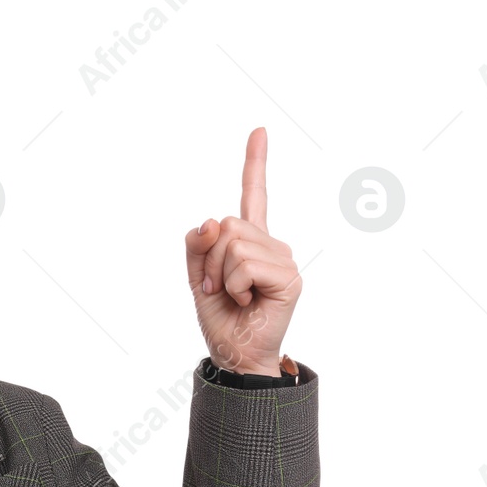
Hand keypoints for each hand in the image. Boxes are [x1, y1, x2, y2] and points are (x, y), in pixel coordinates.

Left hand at [183, 127, 300, 374]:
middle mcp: (271, 245)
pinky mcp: (289, 277)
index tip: (259, 130)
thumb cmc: (220, 318)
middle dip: (210, 258)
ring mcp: (283, 259)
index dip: (255, 163)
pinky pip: (245, 265)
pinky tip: (246, 301)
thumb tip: (210, 221)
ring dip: (221, 275)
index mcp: (249, 241)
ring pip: (234, 243)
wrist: (236, 355)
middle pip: (228, 224)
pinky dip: (234, 286)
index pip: (253, 195)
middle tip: (219, 287)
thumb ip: (196, 245)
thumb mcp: (197, 278)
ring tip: (234, 296)